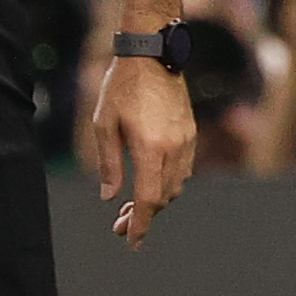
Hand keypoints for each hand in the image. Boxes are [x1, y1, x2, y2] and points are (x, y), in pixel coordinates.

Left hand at [83, 50, 197, 243]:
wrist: (154, 54)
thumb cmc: (122, 86)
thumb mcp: (104, 125)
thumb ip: (109, 164)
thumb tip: (109, 196)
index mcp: (151, 148)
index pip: (148, 198)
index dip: (140, 223)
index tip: (131, 241)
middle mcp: (174, 148)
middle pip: (164, 197)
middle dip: (143, 216)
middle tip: (119, 226)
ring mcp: (186, 140)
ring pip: (176, 185)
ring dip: (157, 200)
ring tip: (131, 207)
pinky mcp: (191, 133)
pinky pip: (184, 169)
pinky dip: (168, 184)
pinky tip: (151, 182)